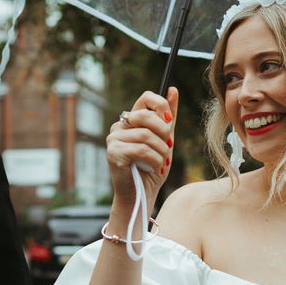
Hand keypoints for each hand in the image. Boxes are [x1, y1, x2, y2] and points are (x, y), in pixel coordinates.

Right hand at [107, 87, 177, 210]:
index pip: (146, 97)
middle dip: (163, 132)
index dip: (161, 105)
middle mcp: (119, 126)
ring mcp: (113, 139)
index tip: (170, 120)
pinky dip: (154, 160)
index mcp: (131, 120)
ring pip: (146, 135)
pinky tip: (154, 167)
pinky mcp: (113, 153)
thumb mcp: (165, 139)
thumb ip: (168, 117)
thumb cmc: (152, 167)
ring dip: (161, 151)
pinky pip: (141, 149)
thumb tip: (173, 89)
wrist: (141, 195)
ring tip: (161, 162)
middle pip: (146, 116)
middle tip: (167, 146)